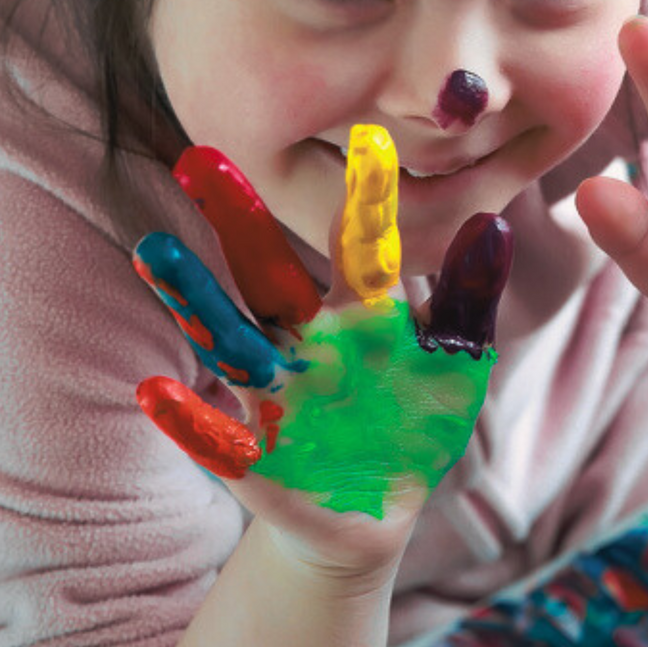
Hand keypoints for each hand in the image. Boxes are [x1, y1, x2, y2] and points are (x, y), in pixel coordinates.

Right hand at [131, 126, 510, 574]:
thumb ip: (468, 300)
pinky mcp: (254, 459)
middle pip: (267, 272)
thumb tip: (493, 223)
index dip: (365, 197)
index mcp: (359, 312)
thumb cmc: (415, 422)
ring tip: (155, 249)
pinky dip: (187, 418)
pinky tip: (154, 392)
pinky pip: (217, 437)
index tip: (367, 134)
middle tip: (199, 156)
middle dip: (237, 220)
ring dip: (194, 297)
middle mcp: (305, 339)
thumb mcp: (455, 363)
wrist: (375, 512)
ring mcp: (275, 394)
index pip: (360, 245)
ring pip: (229, 338)